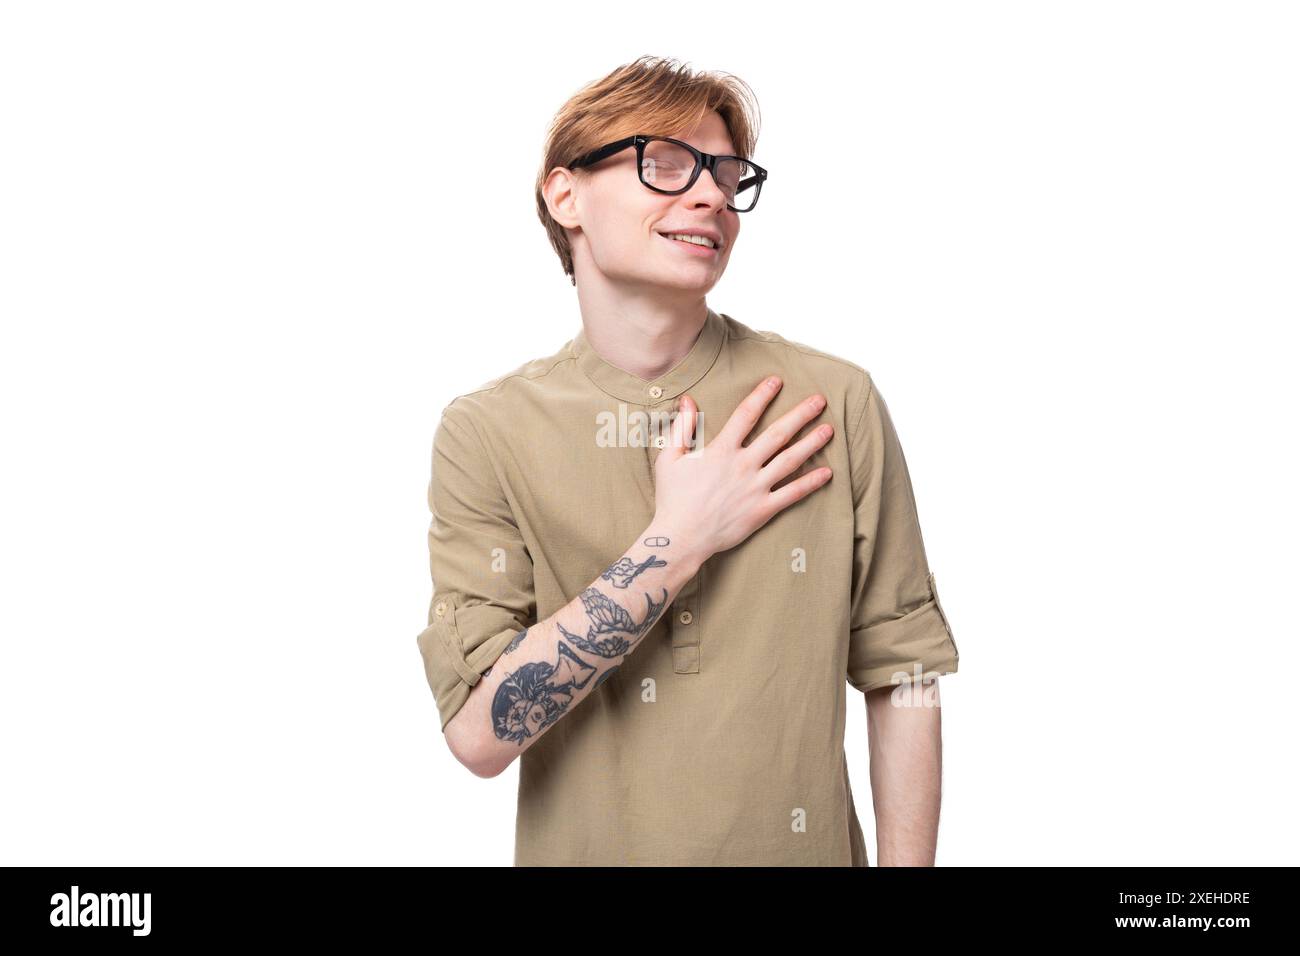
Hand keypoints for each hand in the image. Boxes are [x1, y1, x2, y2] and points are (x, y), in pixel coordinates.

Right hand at [652, 375, 833, 563]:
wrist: (681, 537)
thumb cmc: (673, 499)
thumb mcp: (670, 458)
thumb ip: (682, 428)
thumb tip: (688, 401)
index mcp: (721, 450)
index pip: (746, 414)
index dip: (762, 395)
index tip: (776, 381)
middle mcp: (743, 465)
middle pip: (778, 433)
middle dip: (800, 415)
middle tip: (819, 401)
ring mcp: (755, 488)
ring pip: (790, 460)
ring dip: (811, 443)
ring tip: (828, 429)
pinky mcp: (763, 510)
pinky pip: (792, 494)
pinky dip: (811, 483)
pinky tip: (827, 473)